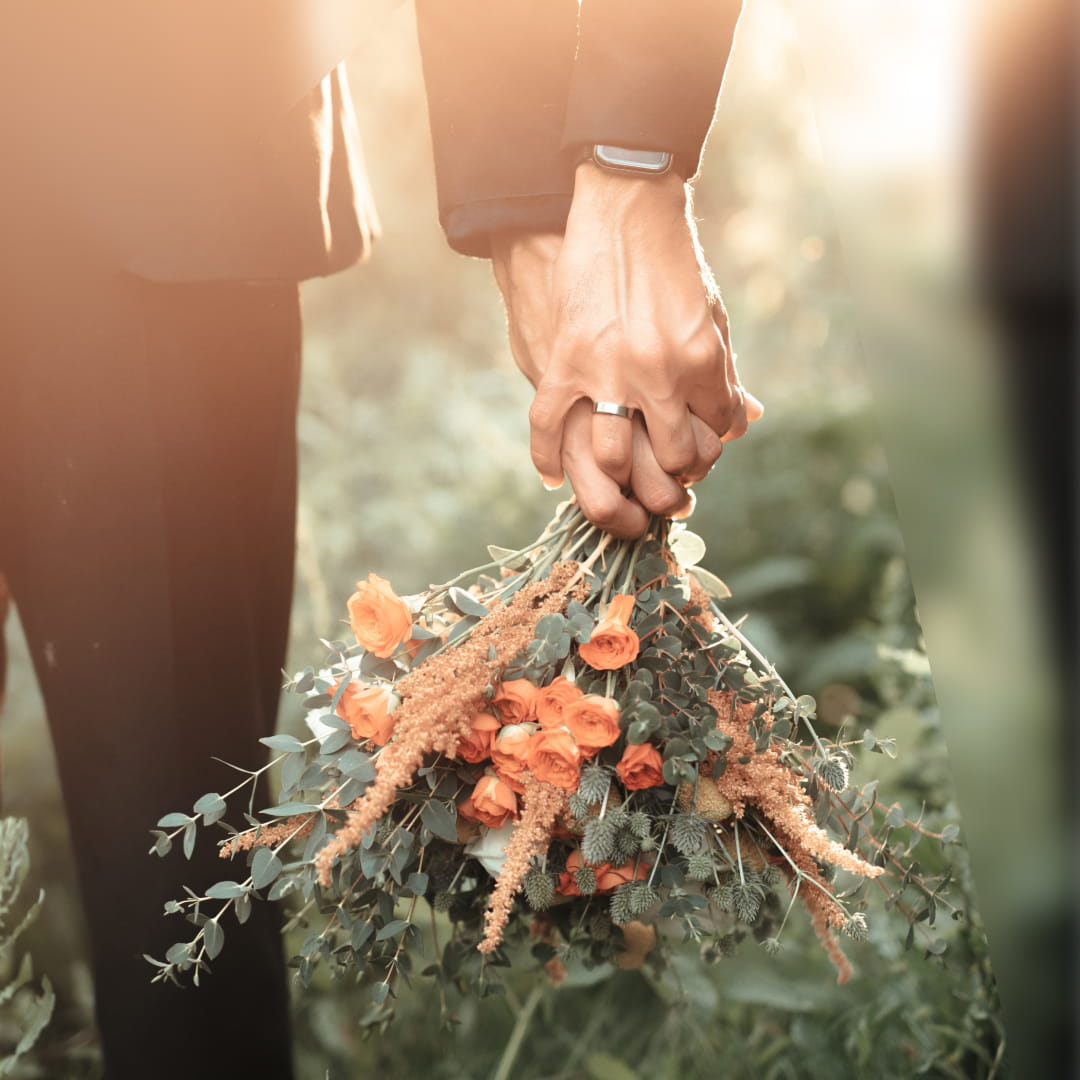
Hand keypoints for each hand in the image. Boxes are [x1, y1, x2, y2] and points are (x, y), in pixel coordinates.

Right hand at [492, 165, 760, 521]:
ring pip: (613, 458)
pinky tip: (553, 476)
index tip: (699, 449)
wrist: (626, 208)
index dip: (711, 447)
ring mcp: (609, 370)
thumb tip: (746, 417)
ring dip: (618, 478)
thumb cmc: (674, 262)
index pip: (718, 433)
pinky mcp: (565, 359)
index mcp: (702, 361)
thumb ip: (725, 370)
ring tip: (619, 477)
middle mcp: (659, 374)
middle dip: (674, 476)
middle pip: (671, 459)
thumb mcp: (712, 313)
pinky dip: (546, 458)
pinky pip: (549, 425)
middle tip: (666, 478)